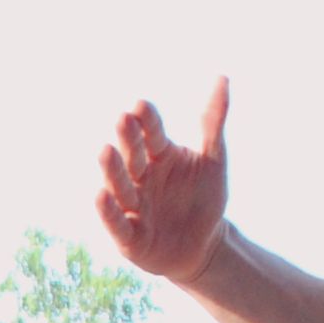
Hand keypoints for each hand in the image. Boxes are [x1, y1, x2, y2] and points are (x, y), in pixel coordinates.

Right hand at [93, 84, 232, 284]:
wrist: (205, 247)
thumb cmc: (204, 199)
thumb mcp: (214, 159)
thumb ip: (213, 120)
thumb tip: (223, 76)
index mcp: (159, 156)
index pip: (151, 133)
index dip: (146, 121)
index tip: (140, 105)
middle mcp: (141, 178)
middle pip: (132, 156)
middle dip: (127, 139)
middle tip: (123, 119)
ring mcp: (133, 207)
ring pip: (120, 186)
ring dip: (112, 169)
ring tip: (105, 150)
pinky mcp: (129, 237)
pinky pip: (117, 223)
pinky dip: (109, 211)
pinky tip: (101, 194)